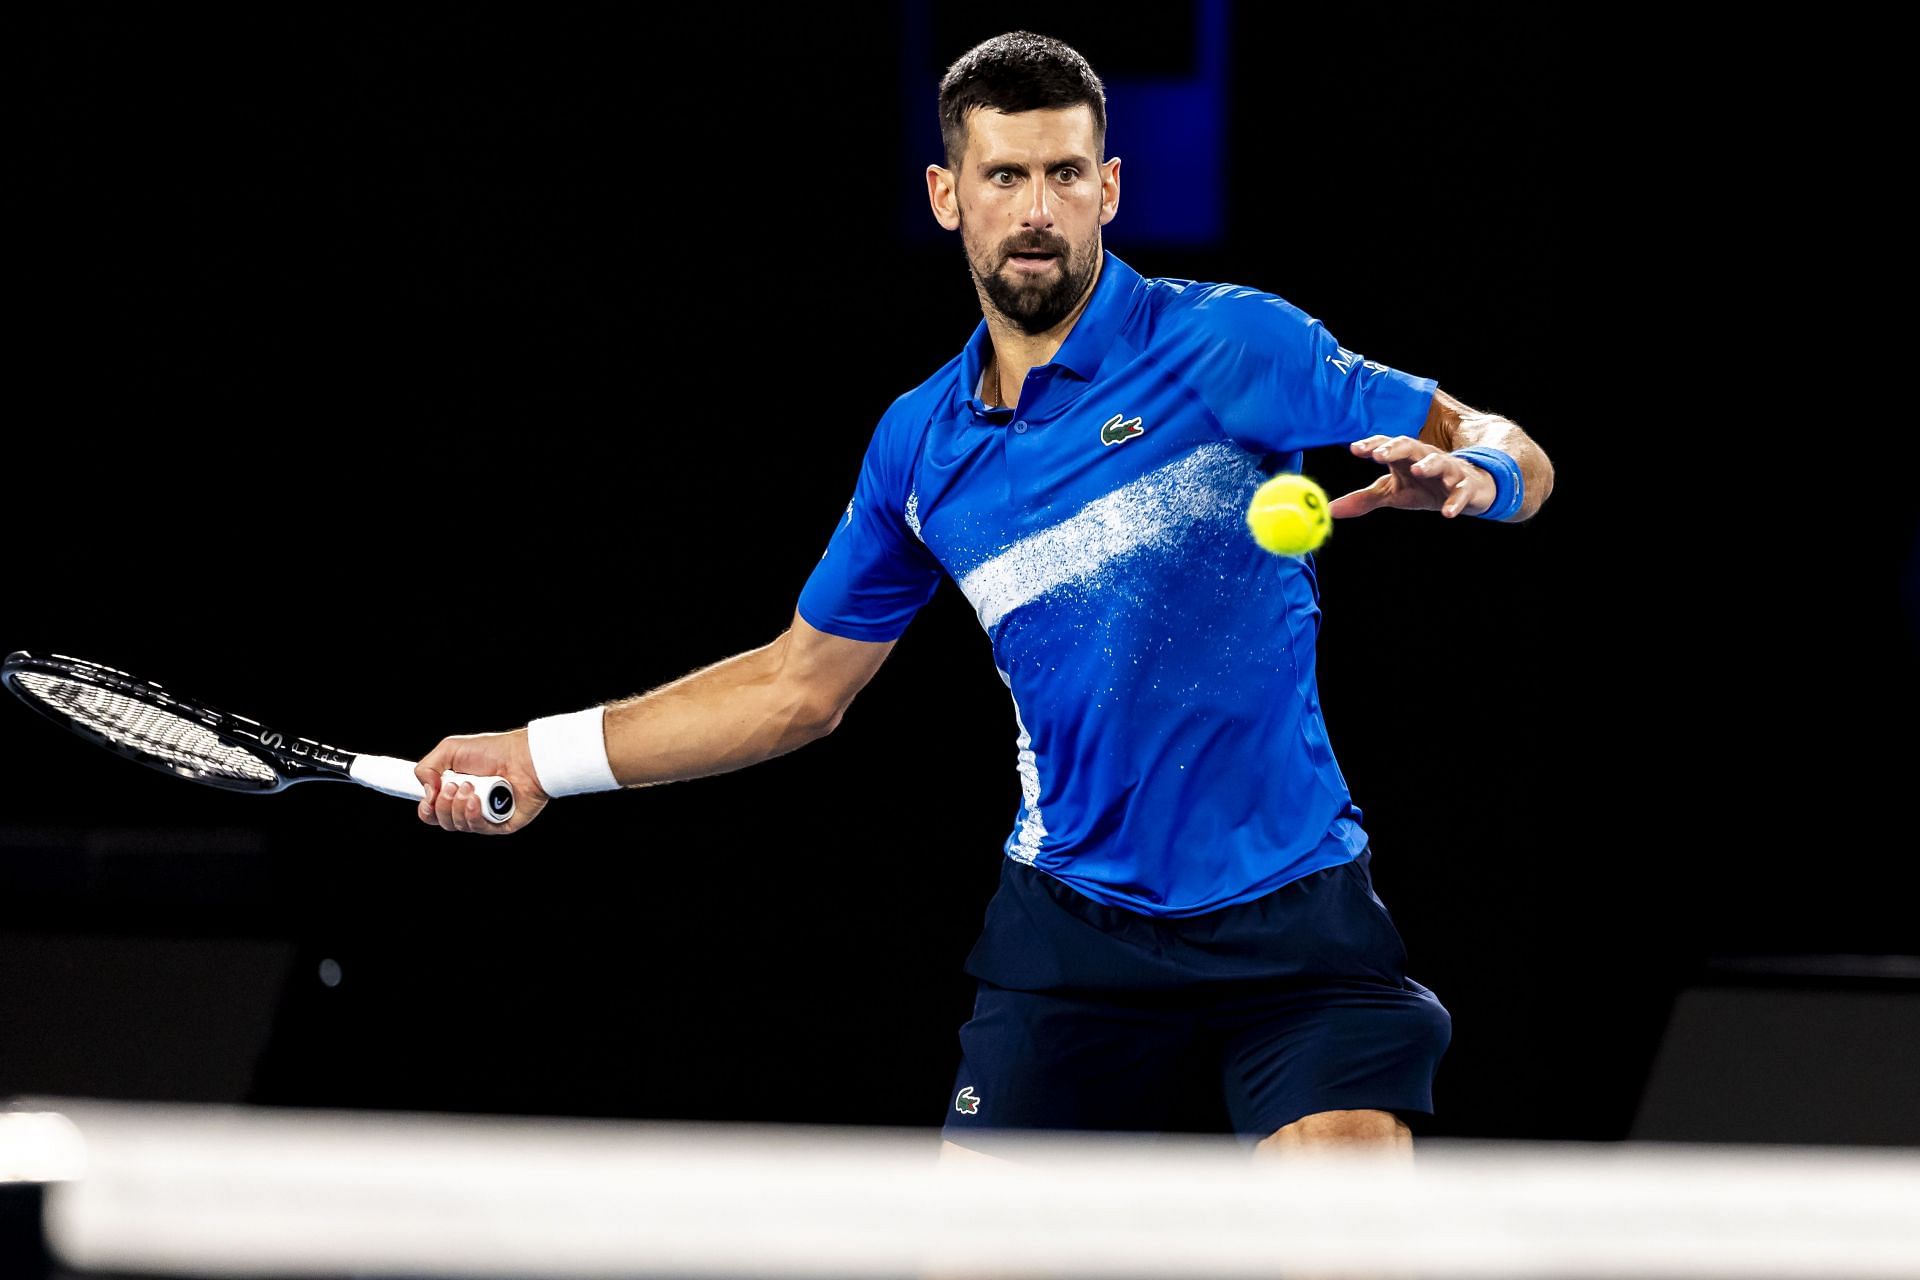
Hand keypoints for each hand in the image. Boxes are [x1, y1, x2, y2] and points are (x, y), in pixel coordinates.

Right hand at [415, 728, 551, 834]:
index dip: (426, 810)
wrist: (523, 756)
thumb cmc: (493, 750)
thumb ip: (427, 768)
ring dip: (458, 806)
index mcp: (455, 792)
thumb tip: (426, 794)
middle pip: (442, 821)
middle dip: (442, 805)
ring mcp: (484, 816)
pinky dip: (473, 815)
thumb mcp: (450, 750)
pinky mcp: (500, 824)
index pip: (432, 812)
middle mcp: (468, 806)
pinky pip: (478, 829)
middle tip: (454, 786)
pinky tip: (478, 800)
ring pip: (458, 825)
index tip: (427, 801)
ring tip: (471, 786)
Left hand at [1331, 435, 1495, 519]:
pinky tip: (1448, 513)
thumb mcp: (1393, 494)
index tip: (1355, 449)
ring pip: (1439, 463)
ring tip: (1418, 470)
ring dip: (1429, 465)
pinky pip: (1461, 492)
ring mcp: (1448, 470)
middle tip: (1379, 454)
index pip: (1386, 445)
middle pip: (1410, 446)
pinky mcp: (1466, 486)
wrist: (1466, 490)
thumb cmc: (1424, 487)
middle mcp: (1425, 458)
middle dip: (1394, 448)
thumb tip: (1330, 510)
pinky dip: (1455, 501)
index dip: (1371, 445)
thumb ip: (1364, 499)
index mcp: (1405, 457)